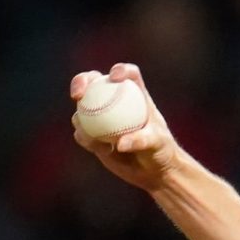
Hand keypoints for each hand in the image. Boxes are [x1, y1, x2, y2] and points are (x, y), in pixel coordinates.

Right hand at [68, 63, 183, 190]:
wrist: (153, 170)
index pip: (128, 74)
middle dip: (81, 81)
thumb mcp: (156, 144)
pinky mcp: (92, 133)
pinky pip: (82, 132)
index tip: (115, 77)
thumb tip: (120, 143)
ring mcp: (101, 115)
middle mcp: (115, 99)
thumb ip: (140, 140)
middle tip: (78, 94)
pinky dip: (86, 138)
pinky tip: (98, 148)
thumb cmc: (161, 151)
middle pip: (94, 82)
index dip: (120, 70)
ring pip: (82, 108)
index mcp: (135, 93)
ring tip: (91, 134)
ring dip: (80, 117)